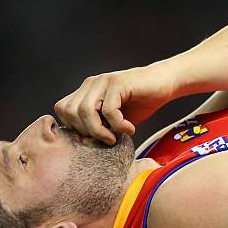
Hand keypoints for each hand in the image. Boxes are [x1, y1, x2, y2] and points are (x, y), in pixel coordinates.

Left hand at [55, 63, 175, 144]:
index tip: (94, 138)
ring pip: (85, 110)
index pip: (63, 109)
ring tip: (115, 138)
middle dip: (85, 132)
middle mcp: (91, 84)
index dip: (74, 127)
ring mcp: (103, 81)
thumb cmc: (140, 103)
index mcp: (86, 91)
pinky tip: (130, 128)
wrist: (165, 84)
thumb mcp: (114, 119)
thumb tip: (83, 145)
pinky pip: (108, 110)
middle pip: (70, 111)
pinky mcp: (118, 83)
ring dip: (99, 130)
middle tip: (106, 140)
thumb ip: (98, 126)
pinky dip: (118, 125)